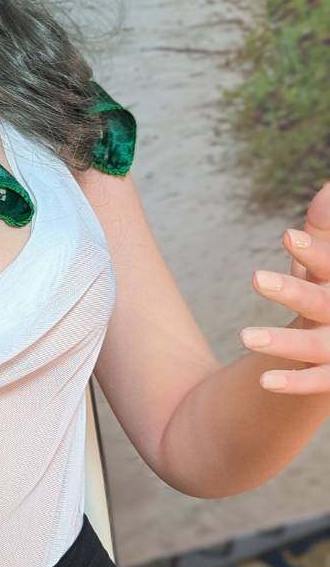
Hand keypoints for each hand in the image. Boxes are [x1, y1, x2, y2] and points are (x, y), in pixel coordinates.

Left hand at [240, 178, 329, 394]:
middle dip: (293, 292)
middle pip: (323, 303)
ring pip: (316, 347)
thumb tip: (327, 184)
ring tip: (244, 336)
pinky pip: (320, 382)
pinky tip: (264, 380)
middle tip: (255, 277)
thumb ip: (325, 224)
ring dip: (282, 343)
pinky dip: (295, 382)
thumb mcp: (328, 259)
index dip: (314, 253)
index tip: (287, 235)